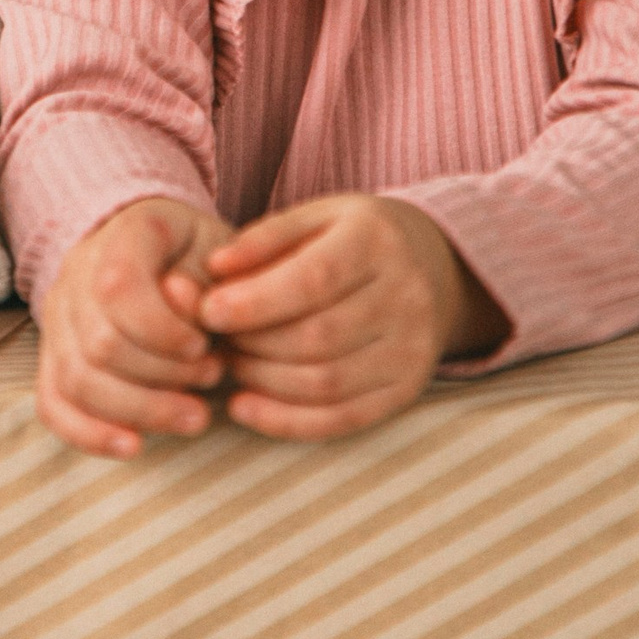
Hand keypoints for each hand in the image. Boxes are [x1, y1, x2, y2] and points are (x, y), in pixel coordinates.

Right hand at [34, 195, 231, 456]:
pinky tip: (133, 447)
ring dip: (140, 410)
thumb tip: (183, 301)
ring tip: (196, 417)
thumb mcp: (219, 250)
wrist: (163, 251)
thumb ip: (205, 278)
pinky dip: (89, 433)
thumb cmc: (200, 256)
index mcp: (119, 236)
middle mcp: (76, 273)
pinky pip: (52, 402)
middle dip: (164, 377)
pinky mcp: (54, 357)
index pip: (117, 287)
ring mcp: (58, 317)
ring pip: (76, 380)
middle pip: (98, 344)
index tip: (203, 345)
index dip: (162, 329)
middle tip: (213, 377)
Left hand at [195, 193, 503, 438]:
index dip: (255, 302)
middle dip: (253, 343)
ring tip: (231, 362)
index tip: (208, 311)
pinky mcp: (406, 390)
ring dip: (262, 381)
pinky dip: (285, 421)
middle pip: (318, 337)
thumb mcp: (313, 218)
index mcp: (377, 241)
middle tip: (215, 337)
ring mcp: (412, 350)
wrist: (430, 265)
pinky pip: (341, 419)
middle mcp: (405, 296)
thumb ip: (263, 239)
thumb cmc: (351, 239)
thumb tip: (214, 269)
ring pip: (326, 383)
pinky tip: (245, 406)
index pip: (314, 279)